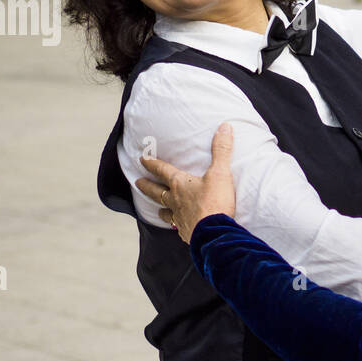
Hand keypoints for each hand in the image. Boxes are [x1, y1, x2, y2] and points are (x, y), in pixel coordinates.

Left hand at [135, 123, 235, 243]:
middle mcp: (175, 201)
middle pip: (157, 193)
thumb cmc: (215, 202)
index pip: (163, 170)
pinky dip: (178, 226)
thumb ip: (222, 150)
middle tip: (137, 183)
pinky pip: (179, 228)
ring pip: (165, 213)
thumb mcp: (220, 172)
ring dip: (161, 209)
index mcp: (180, 184)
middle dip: (147, 186)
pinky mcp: (187, 233)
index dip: (152, 164)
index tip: (142, 159)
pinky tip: (180, 228)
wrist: (215, 233)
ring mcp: (179, 219)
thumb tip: (224, 127)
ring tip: (158, 210)